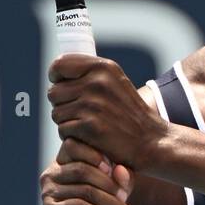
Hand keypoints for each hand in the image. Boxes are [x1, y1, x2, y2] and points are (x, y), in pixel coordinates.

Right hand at [40, 137, 134, 204]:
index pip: (72, 144)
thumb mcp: (115, 195)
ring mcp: (48, 193)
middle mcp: (51, 175)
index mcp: (62, 163)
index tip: (114, 169)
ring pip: (86, 190)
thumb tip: (121, 169)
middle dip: (110, 184)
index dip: (95, 153)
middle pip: (83, 169)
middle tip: (127, 199)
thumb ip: (120, 180)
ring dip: (111, 204)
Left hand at [46, 54, 164, 171]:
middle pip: (53, 92)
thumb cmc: (129, 113)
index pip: (59, 64)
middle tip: (79, 113)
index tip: (60, 85)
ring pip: (56, 113)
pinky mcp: (90, 127)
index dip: (55, 76)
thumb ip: (90, 74)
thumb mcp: (116, 82)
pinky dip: (72, 137)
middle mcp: (97, 83)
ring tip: (86, 125)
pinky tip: (88, 137)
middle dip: (62, 104)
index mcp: (103, 68)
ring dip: (66, 122)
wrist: (151, 141)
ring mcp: (93, 105)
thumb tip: (57, 73)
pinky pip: (63, 130)